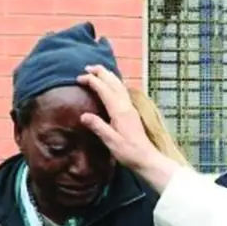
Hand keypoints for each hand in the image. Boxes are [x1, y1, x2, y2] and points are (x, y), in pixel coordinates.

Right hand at [76, 65, 176, 186]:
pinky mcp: (132, 112)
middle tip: (87, 67)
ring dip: (108, 75)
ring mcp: (130, 107)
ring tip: (98, 71)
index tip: (79, 78)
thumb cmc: (129, 152)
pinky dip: (115, 83)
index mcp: (119, 111)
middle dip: (101, 72)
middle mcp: (126, 105)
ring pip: (119, 85)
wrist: (146, 158)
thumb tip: (83, 115)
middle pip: (113, 82)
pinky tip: (112, 85)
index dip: (91, 81)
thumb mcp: (111, 141)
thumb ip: (98, 127)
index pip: (104, 90)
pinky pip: (122, 91)